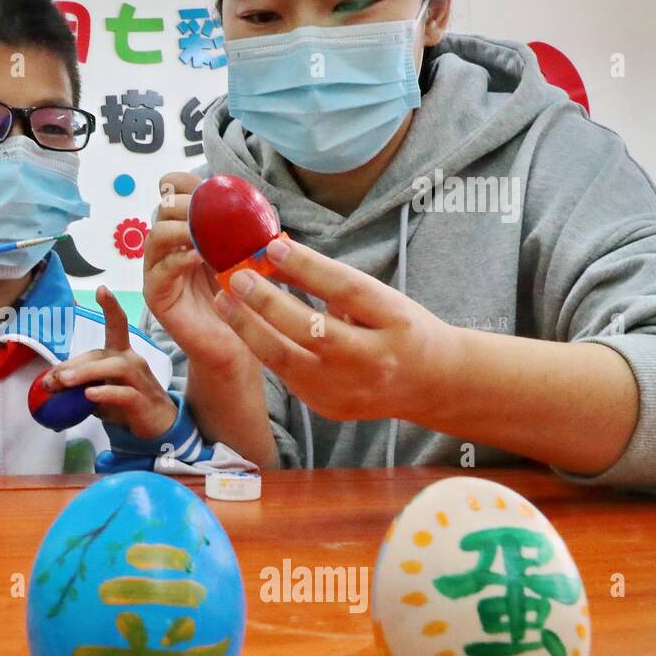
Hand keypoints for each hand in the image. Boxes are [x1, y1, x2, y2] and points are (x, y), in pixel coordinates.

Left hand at [46, 286, 177, 439]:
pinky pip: (125, 394)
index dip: (111, 307)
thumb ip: (79, 385)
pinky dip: (106, 393)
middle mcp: (133, 362)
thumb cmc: (127, 405)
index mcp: (121, 355)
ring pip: (116, 368)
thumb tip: (48, 385)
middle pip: (102, 354)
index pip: (118, 326)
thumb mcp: (100, 393)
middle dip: (74, 365)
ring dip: (87, 373)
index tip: (101, 289)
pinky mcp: (144, 402)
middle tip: (50, 379)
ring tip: (65, 382)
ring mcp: (141, 381)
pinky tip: (89, 395)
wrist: (159, 429)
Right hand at [144, 171, 256, 371]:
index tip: (205, 184)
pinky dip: (178, 258)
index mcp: (187, 232)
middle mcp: (169, 247)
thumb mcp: (246, 256)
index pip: (173, 196)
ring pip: (155, 236)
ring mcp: (159, 271)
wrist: (237, 345)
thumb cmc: (242, 301)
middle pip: (162, 211)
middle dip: (183, 205)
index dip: (182, 184)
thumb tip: (255, 203)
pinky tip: (198, 256)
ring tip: (201, 232)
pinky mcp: (156, 295)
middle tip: (207, 209)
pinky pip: (160, 270)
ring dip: (179, 229)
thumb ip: (244, 230)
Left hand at [214, 237, 454, 422]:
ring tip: (225, 301)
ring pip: (287, 360)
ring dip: (249, 328)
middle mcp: (374, 360)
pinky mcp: (328, 408)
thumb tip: (274, 254)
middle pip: (312, 331)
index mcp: (396, 322)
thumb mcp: (379, 297)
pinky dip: (264, 348)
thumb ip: (329, 280)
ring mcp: (349, 390)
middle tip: (238, 276)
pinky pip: (287, 375)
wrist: (430, 383)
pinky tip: (245, 327)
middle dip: (267, 302)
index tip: (273, 247)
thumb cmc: (400, 328)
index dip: (308, 268)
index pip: (348, 290)